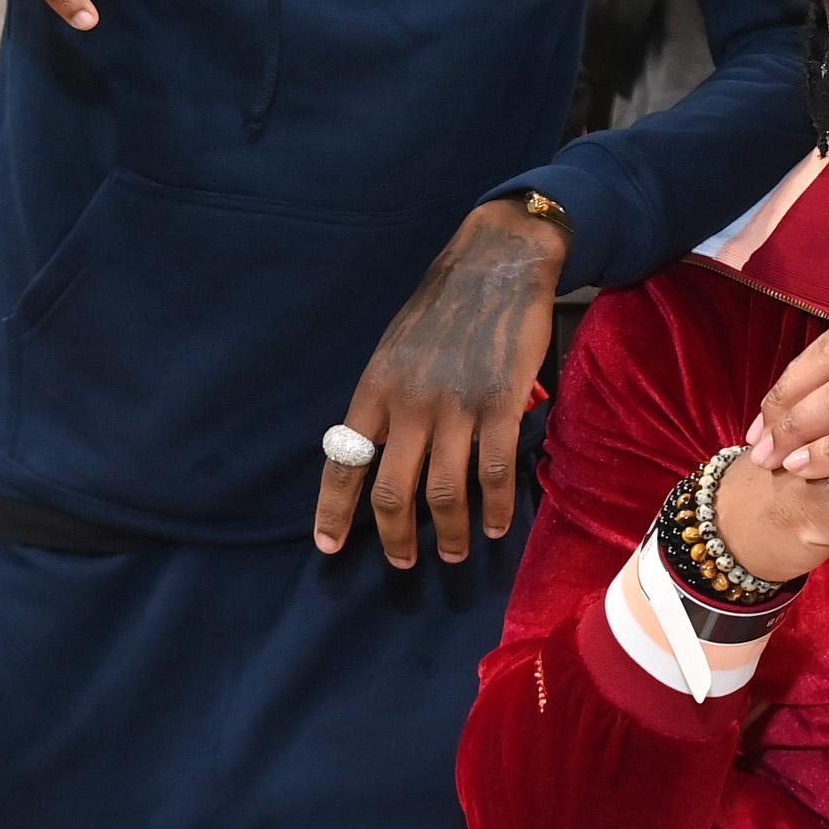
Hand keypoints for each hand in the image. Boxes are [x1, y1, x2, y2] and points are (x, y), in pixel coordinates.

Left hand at [314, 199, 567, 567]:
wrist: (497, 265)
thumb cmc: (443, 307)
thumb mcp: (394, 349)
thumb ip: (387, 398)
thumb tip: (380, 447)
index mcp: (375, 389)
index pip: (344, 462)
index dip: (334, 510)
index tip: (328, 546)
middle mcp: (409, 405)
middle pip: (393, 491)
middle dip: (396, 538)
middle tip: (402, 563)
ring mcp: (456, 408)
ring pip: (444, 491)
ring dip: (449, 532)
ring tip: (454, 552)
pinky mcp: (499, 406)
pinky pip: (494, 472)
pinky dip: (494, 507)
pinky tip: (495, 525)